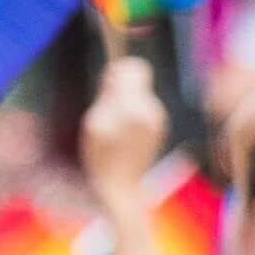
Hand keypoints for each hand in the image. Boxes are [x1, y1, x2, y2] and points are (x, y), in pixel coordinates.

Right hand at [81, 56, 164, 205]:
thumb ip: (107, 94)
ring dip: (126, 98)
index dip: (118, 70)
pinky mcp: (159, 126)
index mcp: (134, 107)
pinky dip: (132, 110)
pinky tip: (123, 130)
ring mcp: (158, 118)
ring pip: (142, 91)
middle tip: (107, 103)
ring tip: (113, 122)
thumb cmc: (102, 157)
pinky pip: (144, 106)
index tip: (106, 84)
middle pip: (140, 75)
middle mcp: (151, 110)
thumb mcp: (95, 124)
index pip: (134, 67)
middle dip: (121, 83)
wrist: (122, 187)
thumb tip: (116, 69)